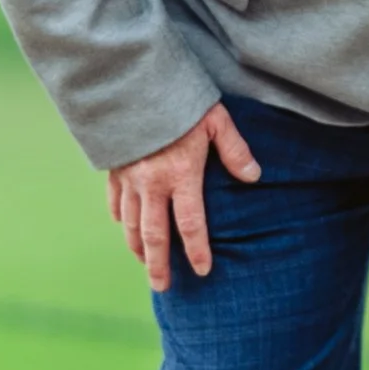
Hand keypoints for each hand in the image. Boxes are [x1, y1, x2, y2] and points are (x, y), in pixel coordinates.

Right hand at [106, 102, 259, 291]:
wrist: (132, 82)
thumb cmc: (180, 99)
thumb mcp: (216, 120)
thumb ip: (235, 150)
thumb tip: (254, 177)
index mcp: (181, 174)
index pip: (191, 223)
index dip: (197, 250)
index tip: (203, 270)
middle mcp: (152, 183)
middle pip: (155, 235)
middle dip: (159, 264)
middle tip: (163, 287)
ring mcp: (129, 178)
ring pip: (132, 224)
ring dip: (138, 247)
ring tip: (145, 264)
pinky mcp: (114, 168)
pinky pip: (116, 201)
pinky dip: (121, 218)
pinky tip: (126, 227)